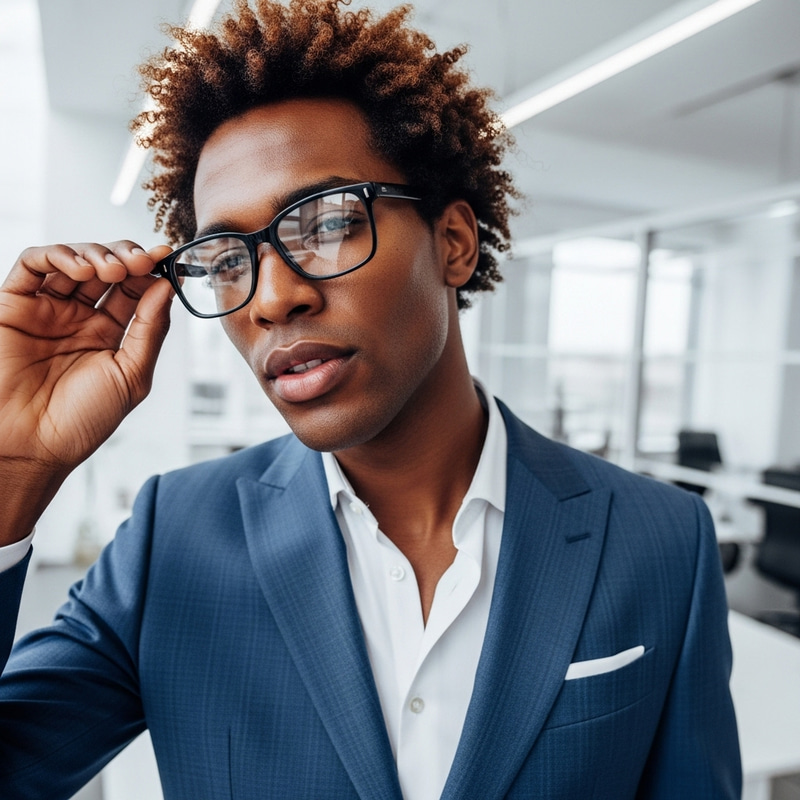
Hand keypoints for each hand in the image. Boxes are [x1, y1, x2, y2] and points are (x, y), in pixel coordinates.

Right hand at [0, 240, 174, 543]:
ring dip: (99, 254)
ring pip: (75, 259)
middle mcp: (80, 317)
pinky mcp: (14, 304)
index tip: (170, 260)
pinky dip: (58, 255)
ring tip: (114, 269)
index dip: (152, 272)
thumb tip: (167, 286)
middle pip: (109, 268)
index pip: (136, 290)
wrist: (30, 445)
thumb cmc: (82, 421)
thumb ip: (150, 330)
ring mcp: (48, 308)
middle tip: (144, 260)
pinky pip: (32, 264)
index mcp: (111, 334)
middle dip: (129, 257)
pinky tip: (82, 269)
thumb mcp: (131, 376)